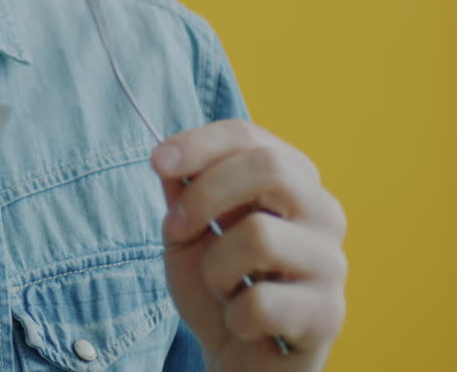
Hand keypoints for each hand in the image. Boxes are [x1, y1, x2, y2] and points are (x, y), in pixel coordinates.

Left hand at [152, 120, 346, 371]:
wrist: (240, 357)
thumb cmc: (219, 286)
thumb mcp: (186, 234)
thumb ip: (179, 194)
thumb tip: (167, 158)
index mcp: (290, 182)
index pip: (249, 138)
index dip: (199, 143)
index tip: (157, 161)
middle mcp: (322, 212)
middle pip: (269, 168)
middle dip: (205, 194)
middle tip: (174, 229)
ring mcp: (331, 262)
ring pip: (260, 236)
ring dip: (216, 269)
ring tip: (223, 288)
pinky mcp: (328, 314)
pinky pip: (260, 303)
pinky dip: (233, 316)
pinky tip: (243, 323)